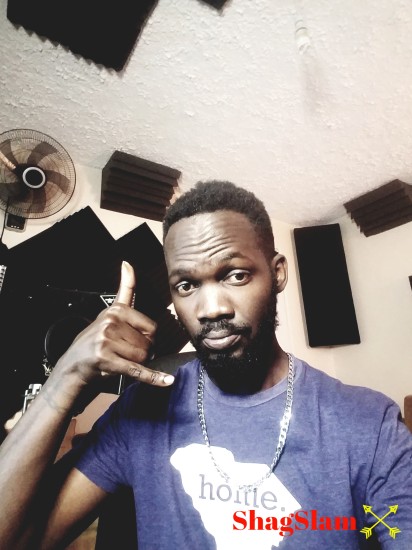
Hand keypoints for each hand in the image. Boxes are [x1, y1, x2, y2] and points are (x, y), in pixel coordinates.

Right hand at [56, 261, 173, 387]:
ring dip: (138, 363)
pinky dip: (154, 378)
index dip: (148, 338)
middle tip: (124, 353)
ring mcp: (107, 341)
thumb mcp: (109, 312)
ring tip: (120, 360)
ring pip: (143, 357)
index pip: (151, 327)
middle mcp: (110, 323)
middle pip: (148, 343)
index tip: (142, 339)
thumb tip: (128, 264)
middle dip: (142, 352)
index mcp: (116, 310)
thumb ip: (124, 290)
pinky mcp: (106, 360)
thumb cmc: (95, 338)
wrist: (73, 365)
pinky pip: (137, 370)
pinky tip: (167, 381)